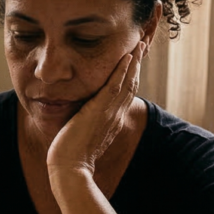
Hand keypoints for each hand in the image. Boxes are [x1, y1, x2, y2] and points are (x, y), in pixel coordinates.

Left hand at [46, 40, 146, 181]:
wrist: (69, 169)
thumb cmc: (71, 156)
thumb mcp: (83, 135)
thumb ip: (86, 123)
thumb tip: (81, 116)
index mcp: (112, 120)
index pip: (126, 93)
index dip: (132, 75)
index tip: (134, 60)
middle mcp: (115, 115)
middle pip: (132, 84)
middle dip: (137, 64)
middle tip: (143, 45)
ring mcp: (109, 113)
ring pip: (127, 82)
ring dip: (134, 61)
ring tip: (140, 44)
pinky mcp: (99, 111)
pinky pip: (114, 86)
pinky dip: (122, 70)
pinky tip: (127, 56)